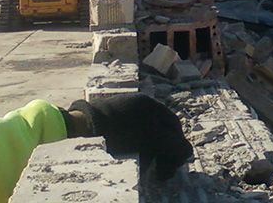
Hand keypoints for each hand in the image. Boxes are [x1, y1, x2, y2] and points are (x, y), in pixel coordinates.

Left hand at [67, 94, 192, 179]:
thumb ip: (174, 144)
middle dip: (164, 149)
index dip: (178, 143)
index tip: (174, 161)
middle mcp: (137, 104)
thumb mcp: (153, 139)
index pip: (173, 124)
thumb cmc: (121, 131)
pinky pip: (129, 135)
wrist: (85, 127)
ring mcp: (122, 111)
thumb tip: (187, 152)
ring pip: (145, 133)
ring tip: (147, 167)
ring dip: (150, 151)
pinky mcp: (109, 121)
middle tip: (162, 169)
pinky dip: (135, 148)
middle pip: (159, 128)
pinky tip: (132, 159)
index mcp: (149, 104)